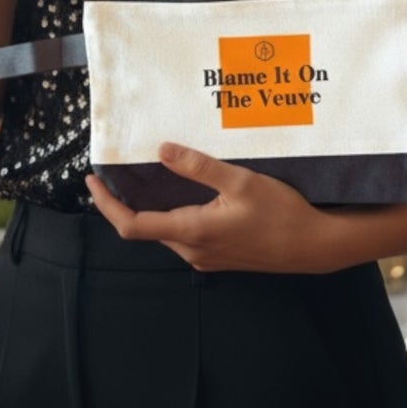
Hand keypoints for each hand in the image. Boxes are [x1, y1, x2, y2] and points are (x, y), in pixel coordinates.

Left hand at [85, 143, 333, 273]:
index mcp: (192, 232)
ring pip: (166, 231)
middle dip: (125, 202)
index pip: (132, 225)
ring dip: (150, 208)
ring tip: (147, 176)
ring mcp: (206, 257)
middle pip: (145, 228)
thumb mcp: (240, 182)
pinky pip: (184, 235)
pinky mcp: (219, 256)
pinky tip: (183, 192)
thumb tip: (162, 151)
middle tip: (117, 171)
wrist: (314, 246)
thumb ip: (199, 167)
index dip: (106, 205)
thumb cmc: (281, 213)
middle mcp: (193, 250)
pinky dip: (172, 214)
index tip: (92, 181)